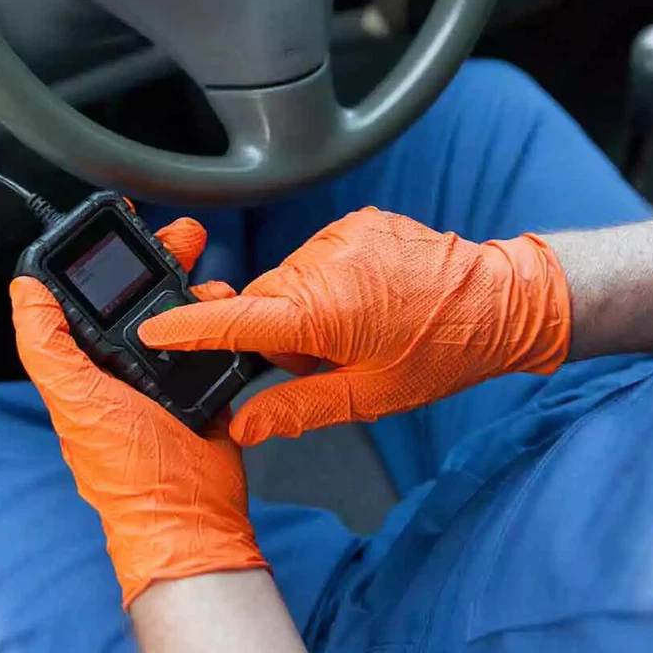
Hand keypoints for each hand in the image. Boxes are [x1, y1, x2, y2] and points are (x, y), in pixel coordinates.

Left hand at [10, 217, 266, 606]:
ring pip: (177, 311)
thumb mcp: (76, 402)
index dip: (93, 259)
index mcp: (85, 368)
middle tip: (178, 235)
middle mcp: (122, 368)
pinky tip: (226, 304)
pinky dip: (220, 317)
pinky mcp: (203, 385)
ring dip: (193, 284)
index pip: (80, 299)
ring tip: (206, 268)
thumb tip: (23, 290)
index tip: (113, 226)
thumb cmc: (132, 475)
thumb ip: (46, 345)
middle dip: (156, 259)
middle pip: (136, 297)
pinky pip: (212, 338)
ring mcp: (165, 375)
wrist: (194, 519)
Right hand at [138, 208, 571, 445]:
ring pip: (286, 281)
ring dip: (302, 308)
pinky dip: (324, 283)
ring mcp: (341, 238)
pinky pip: (315, 258)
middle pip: (260, 302)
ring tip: (352, 328)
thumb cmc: (441, 354)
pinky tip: (364, 301)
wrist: (501, 302)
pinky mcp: (356, 224)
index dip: (188, 327)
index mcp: (323, 312)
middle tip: (324, 357)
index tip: (151, 329)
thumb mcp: (367, 397)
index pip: (235, 321)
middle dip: (277, 333)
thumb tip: (244, 429)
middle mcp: (324, 265)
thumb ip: (297, 410)